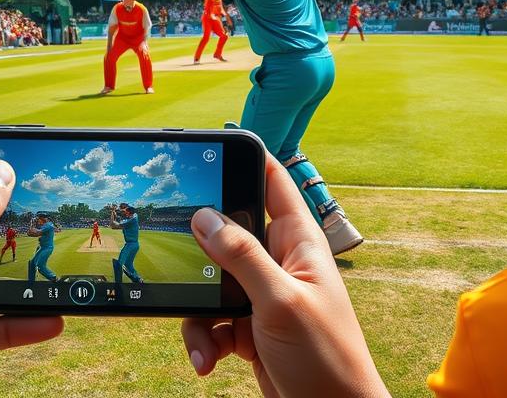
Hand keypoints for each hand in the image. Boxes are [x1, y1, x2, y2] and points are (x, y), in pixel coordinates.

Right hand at [181, 154, 387, 397]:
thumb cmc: (325, 359)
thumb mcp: (279, 302)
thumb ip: (242, 256)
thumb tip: (204, 216)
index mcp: (299, 241)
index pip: (274, 182)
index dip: (247, 158)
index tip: (213, 146)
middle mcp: (279, 261)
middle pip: (229, 231)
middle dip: (201, 247)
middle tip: (181, 254)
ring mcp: (262, 294)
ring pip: (212, 279)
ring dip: (199, 310)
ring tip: (203, 338)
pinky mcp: (248, 326)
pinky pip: (211, 318)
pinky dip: (203, 338)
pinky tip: (207, 360)